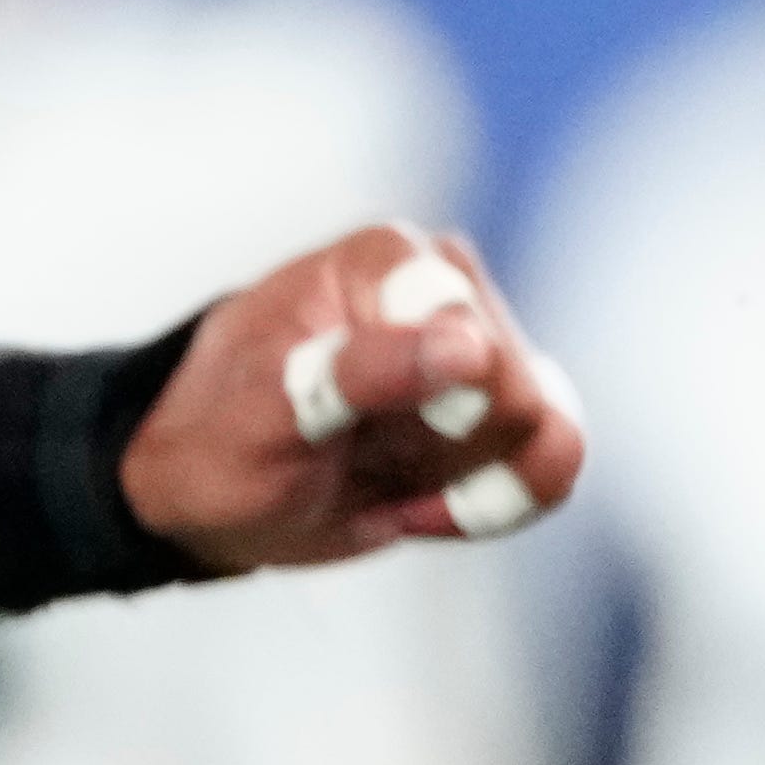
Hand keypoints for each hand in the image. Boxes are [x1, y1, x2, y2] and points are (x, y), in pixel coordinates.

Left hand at [123, 226, 586, 571]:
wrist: (213, 493)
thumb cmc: (220, 443)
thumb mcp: (264, 417)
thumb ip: (362, 374)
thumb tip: (470, 347)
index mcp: (385, 259)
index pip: (467, 332)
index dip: (434, 409)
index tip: (362, 435)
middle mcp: (450, 285)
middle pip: (514, 391)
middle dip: (444, 456)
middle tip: (361, 466)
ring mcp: (485, 346)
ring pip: (544, 434)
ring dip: (468, 487)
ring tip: (391, 487)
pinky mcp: (505, 406)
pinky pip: (551, 465)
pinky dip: (492, 504)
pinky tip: (422, 505)